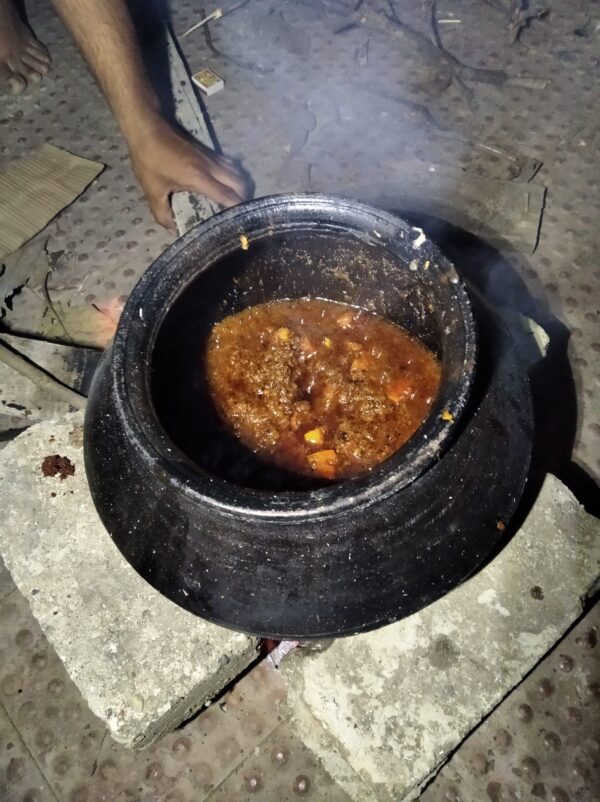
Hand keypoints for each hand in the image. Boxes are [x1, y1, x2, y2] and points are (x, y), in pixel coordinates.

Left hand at [128, 119, 246, 230]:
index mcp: (199, 178)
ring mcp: (212, 157)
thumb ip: (162, 213)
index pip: (228, 196)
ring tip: (233, 201)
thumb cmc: (149, 159)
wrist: (147, 126)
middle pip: (240, 183)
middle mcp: (211, 167)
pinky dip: (233, 177)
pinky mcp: (209, 151)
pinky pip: (230, 165)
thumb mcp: (152, 190)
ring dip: (240, 187)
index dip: (236, 211)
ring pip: (238, 172)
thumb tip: (172, 228)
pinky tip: (224, 185)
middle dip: (243, 199)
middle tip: (235, 213)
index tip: (237, 223)